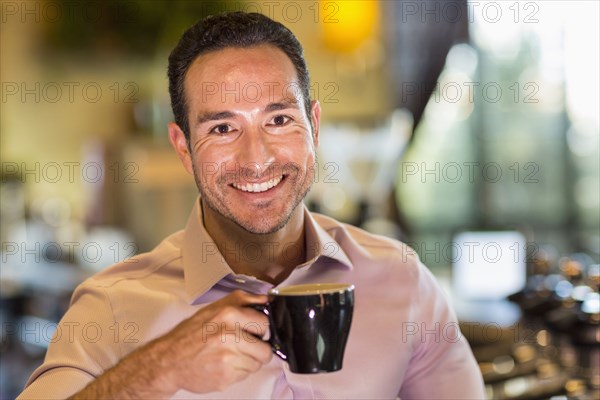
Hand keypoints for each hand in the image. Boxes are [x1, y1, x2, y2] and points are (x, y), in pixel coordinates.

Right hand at [148, 290, 272, 393]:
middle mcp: (230, 336)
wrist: (169, 359)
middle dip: (258, 350)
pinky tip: (224, 364)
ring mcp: (228, 358)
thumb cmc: (190, 334)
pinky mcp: (225, 377)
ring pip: (256, 365)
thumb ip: (242, 301)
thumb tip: (264, 299)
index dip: (261, 329)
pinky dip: (237, 372)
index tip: (255, 332)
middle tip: (245, 347)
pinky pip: (245, 376)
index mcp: (229, 315)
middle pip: (265, 350)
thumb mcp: (214, 308)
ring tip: (230, 355)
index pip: (265, 324)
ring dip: (247, 362)